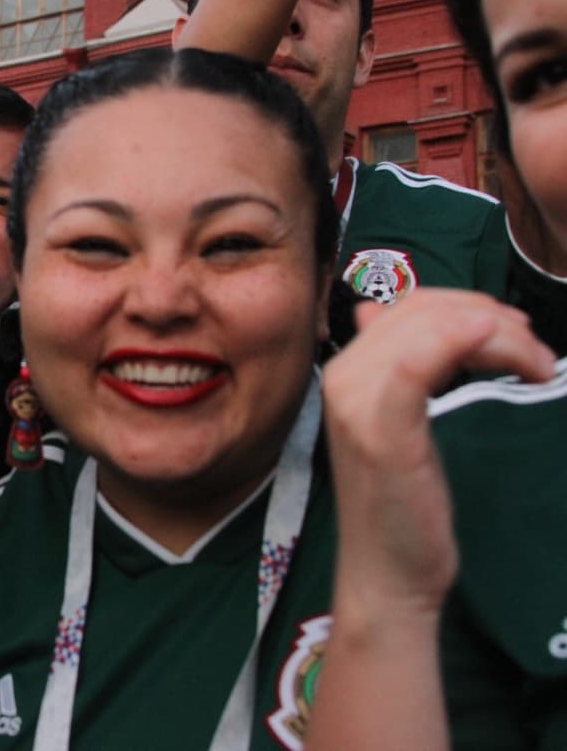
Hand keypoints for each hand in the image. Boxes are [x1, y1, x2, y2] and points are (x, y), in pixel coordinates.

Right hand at [322, 289, 555, 612]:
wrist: (386, 575)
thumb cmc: (402, 507)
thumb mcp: (397, 423)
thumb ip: (393, 367)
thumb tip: (375, 311)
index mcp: (346, 370)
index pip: (411, 305)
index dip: (470, 306)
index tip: (518, 337)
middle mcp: (341, 377)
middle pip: (422, 310)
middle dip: (492, 318)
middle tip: (538, 356)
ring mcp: (354, 403)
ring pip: (429, 329)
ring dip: (499, 336)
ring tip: (538, 368)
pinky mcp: (379, 432)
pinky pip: (415, 366)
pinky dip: (464, 343)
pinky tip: (509, 355)